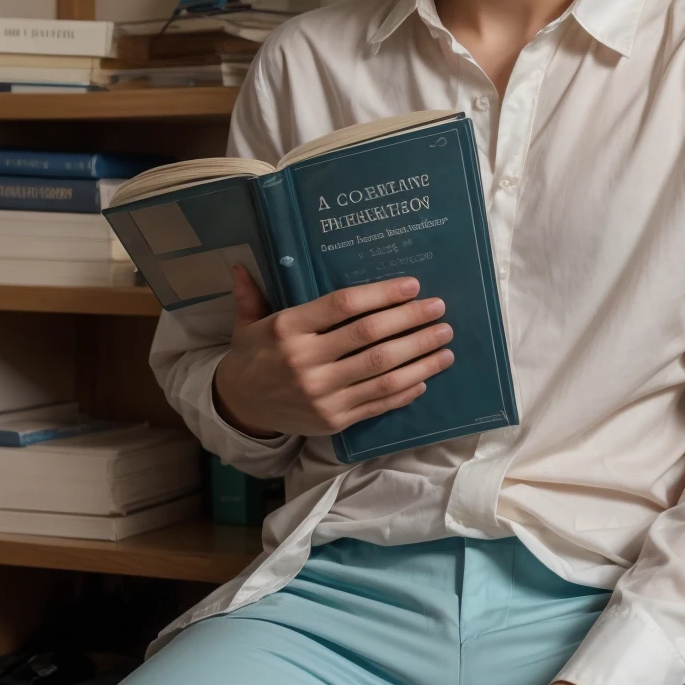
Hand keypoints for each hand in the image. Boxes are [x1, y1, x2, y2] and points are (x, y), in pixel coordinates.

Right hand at [213, 267, 453, 438]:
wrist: (240, 408)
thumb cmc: (253, 355)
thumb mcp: (247, 322)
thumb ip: (252, 293)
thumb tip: (239, 263)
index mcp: (287, 329)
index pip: (343, 306)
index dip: (382, 294)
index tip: (413, 286)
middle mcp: (306, 362)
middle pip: (370, 337)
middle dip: (411, 321)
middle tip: (439, 309)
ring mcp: (322, 395)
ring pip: (382, 372)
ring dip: (420, 356)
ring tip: (446, 343)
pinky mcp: (334, 421)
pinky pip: (379, 403)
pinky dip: (406, 389)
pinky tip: (427, 376)